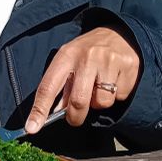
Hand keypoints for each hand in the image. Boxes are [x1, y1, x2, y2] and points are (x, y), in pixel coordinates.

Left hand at [25, 27, 140, 132]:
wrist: (120, 32)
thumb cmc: (89, 51)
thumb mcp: (70, 60)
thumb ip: (62, 86)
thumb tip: (55, 113)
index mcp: (67, 55)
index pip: (48, 87)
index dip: (39, 110)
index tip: (32, 128)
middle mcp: (87, 57)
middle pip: (78, 102)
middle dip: (76, 117)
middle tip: (76, 117)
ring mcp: (109, 61)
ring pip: (102, 102)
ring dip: (99, 102)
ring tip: (101, 86)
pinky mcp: (129, 67)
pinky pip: (120, 96)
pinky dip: (117, 94)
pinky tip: (116, 79)